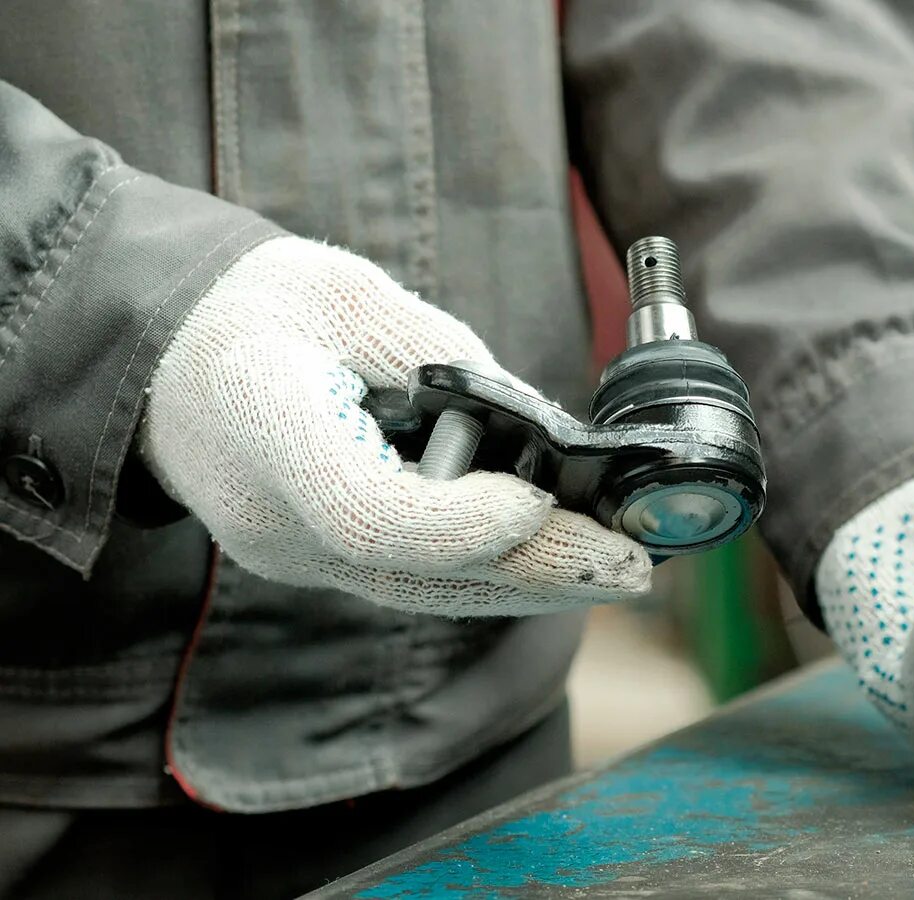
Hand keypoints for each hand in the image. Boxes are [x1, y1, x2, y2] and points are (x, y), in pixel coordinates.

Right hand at [139, 236, 650, 614]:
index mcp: (263, 421)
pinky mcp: (315, 562)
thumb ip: (445, 362)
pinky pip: (411, 583)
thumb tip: (541, 430)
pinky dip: (489, 573)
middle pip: (414, 573)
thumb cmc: (257, 309)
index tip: (536, 500)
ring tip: (618, 567)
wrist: (166, 357)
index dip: (459, 521)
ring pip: (423, 593)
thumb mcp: (351, 294)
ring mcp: (290, 553)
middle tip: (631, 561)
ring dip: (529, 583)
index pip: (365, 511)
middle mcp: (273, 516)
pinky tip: (557, 560)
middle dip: (535, 567)